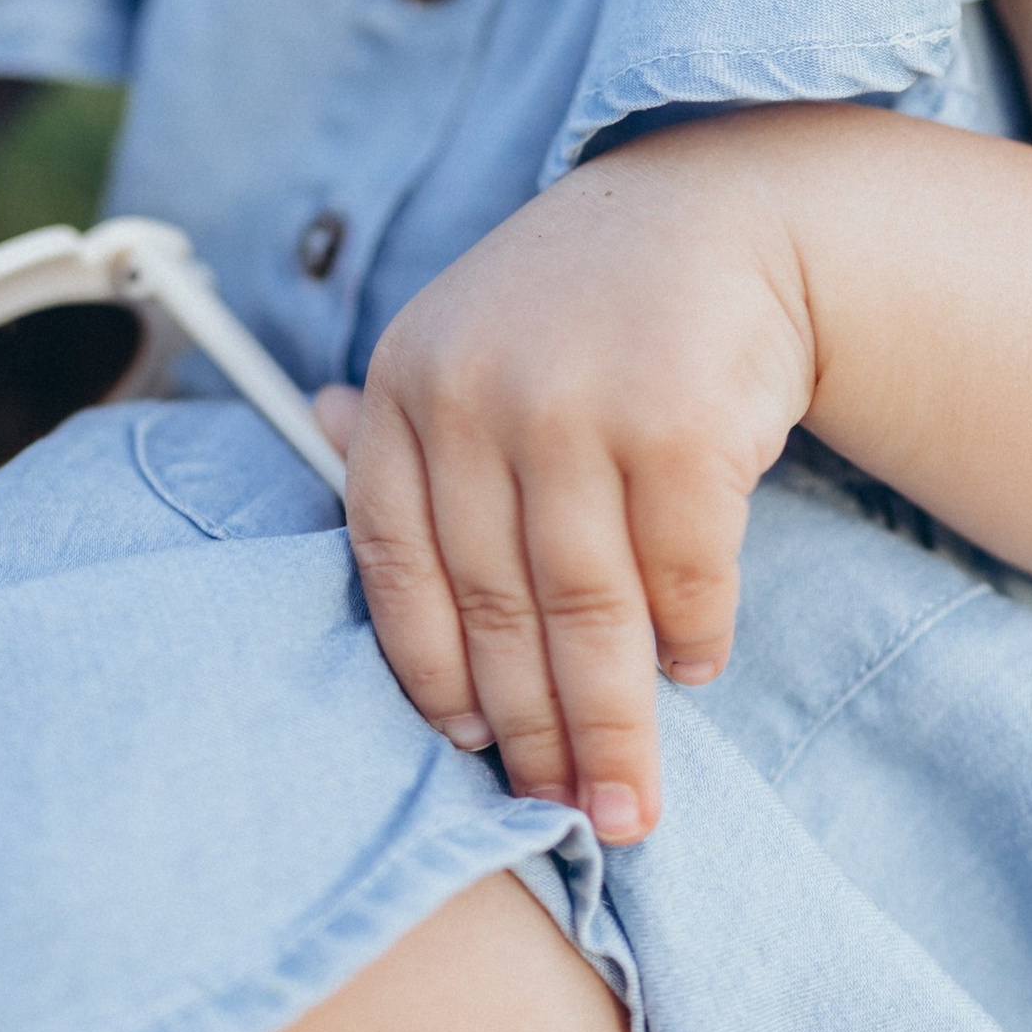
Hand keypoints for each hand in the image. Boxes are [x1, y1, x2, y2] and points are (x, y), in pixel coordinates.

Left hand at [326, 128, 814, 843]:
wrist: (715, 212)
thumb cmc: (577, 305)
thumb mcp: (464, 336)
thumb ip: (403, 414)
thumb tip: (315, 433)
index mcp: (406, 381)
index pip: (392, 562)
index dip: (429, 672)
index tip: (467, 749)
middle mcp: (478, 393)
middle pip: (496, 609)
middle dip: (533, 735)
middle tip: (563, 819)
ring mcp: (580, 407)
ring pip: (590, 613)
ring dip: (614, 727)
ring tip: (629, 805)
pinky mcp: (682, 426)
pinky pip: (685, 576)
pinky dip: (691, 641)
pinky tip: (693, 669)